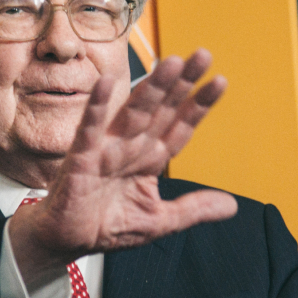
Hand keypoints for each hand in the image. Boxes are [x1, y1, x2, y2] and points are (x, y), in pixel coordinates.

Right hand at [9, 50, 237, 278]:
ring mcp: (106, 150)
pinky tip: (105, 84)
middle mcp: (130, 148)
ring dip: (152, 88)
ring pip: (133, 113)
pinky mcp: (81, 159)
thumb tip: (231, 206)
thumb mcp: (160, 220)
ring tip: (171, 63)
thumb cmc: (106, 226)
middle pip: (161, 110)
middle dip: (181, 84)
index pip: (179, 126)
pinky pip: (89, 130)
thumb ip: (194, 209)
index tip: (219, 82)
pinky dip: (96, 107)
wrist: (66, 241)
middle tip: (203, 56)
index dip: (198, 105)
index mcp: (149, 159)